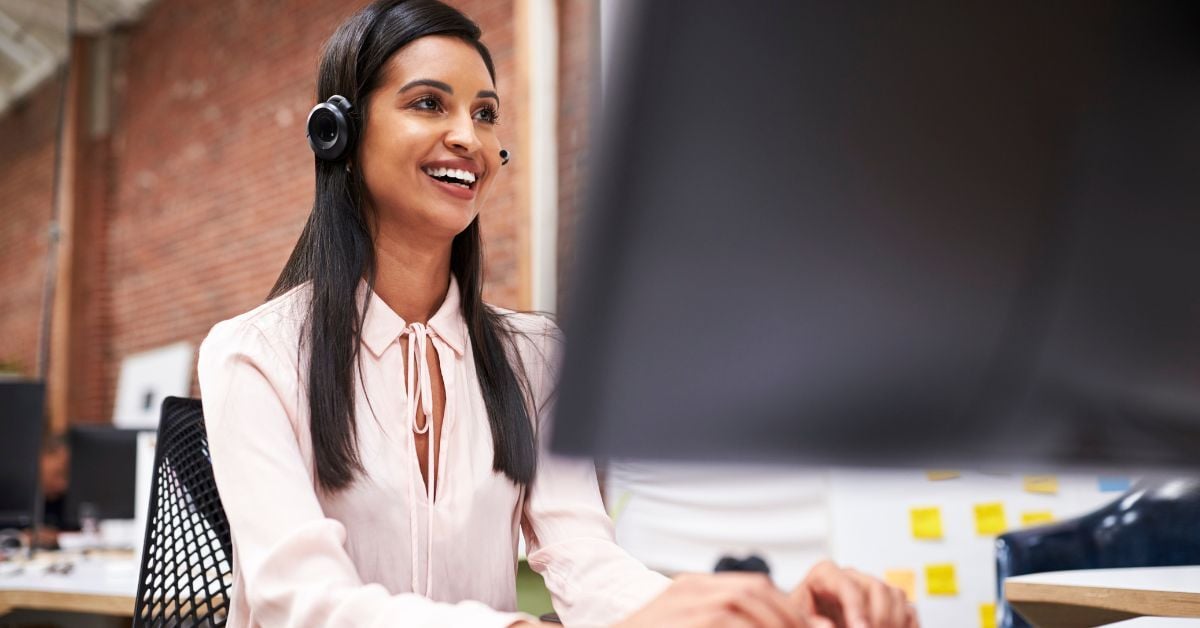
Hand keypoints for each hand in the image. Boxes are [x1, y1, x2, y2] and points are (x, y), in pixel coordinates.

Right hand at [614, 572, 814, 627]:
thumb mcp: (689, 625)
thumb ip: (730, 622)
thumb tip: (790, 627)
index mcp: (693, 588)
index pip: (753, 586)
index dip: (786, 608)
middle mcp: (690, 589)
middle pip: (755, 591)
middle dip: (788, 616)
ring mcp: (684, 603)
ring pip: (745, 604)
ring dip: (776, 624)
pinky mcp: (687, 619)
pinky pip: (728, 621)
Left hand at [790, 560, 917, 627]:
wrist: (812, 620)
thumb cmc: (803, 616)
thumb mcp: (797, 617)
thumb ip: (809, 622)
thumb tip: (828, 625)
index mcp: (825, 574)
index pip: (847, 586)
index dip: (856, 610)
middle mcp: (851, 576)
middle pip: (877, 588)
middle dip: (878, 618)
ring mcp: (871, 587)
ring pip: (895, 596)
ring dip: (893, 622)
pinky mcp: (887, 602)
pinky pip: (908, 609)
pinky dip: (906, 625)